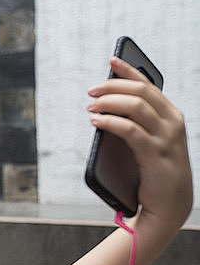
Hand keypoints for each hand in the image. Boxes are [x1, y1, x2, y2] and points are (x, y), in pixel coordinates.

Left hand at [87, 57, 192, 228]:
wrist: (170, 204)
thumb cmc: (156, 171)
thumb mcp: (151, 141)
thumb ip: (139, 123)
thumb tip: (109, 105)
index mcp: (172, 116)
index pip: (149, 85)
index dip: (129, 71)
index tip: (112, 60)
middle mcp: (172, 123)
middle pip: (140, 91)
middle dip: (113, 86)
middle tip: (91, 91)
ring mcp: (166, 138)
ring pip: (135, 106)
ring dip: (108, 103)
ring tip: (91, 107)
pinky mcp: (154, 154)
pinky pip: (129, 130)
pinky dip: (109, 122)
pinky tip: (96, 122)